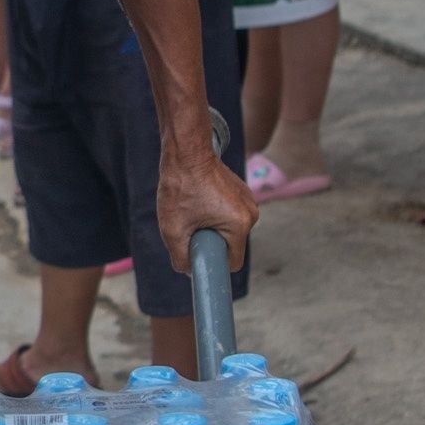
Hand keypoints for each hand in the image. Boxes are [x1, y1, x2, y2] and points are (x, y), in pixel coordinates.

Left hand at [156, 131, 260, 284]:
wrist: (186, 152)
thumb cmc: (180, 188)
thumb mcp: (173, 230)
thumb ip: (180, 259)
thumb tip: (189, 271)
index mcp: (240, 224)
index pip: (233, 263)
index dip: (213, 264)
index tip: (197, 255)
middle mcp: (251, 213)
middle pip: (230, 246)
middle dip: (210, 243)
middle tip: (190, 227)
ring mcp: (249, 201)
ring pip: (229, 230)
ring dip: (212, 228)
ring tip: (194, 212)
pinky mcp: (243, 193)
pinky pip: (229, 216)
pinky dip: (215, 215)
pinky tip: (199, 202)